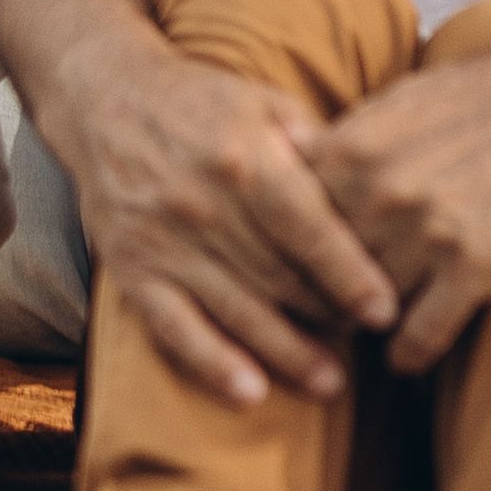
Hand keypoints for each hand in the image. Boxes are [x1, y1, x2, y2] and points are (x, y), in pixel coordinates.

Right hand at [78, 42, 400, 409]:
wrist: (103, 97)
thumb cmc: (200, 102)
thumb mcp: (264, 102)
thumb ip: (316, 143)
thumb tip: (370, 185)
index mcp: (246, 157)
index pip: (310, 229)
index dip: (351, 275)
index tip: (386, 312)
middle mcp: (205, 203)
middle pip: (280, 278)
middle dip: (328, 317)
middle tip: (366, 345)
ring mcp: (165, 241)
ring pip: (237, 311)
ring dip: (288, 353)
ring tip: (330, 384)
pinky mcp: (132, 268)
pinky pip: (175, 327)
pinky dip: (212, 363)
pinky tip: (251, 392)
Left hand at [301, 30, 490, 374]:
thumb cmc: (473, 99)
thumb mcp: (393, 102)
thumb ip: (338, 143)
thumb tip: (283, 168)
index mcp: (351, 148)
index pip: (288, 224)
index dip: (282, 254)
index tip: (281, 276)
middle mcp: (382, 191)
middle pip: (322, 271)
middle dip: (317, 297)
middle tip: (314, 319)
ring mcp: (430, 231)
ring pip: (368, 305)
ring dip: (365, 325)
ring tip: (362, 333)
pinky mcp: (478, 265)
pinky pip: (422, 334)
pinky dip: (409, 353)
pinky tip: (406, 355)